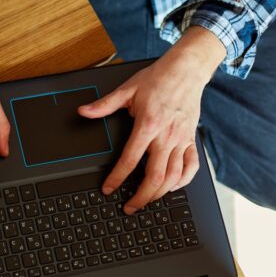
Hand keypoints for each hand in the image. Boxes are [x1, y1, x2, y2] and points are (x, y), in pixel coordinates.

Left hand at [78, 27, 226, 213]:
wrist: (187, 69)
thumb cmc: (158, 79)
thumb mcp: (127, 89)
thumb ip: (104, 104)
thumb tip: (83, 111)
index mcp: (148, 125)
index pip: (130, 159)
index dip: (117, 177)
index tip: (109, 189)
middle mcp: (166, 136)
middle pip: (155, 176)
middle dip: (141, 196)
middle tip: (129, 207)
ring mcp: (181, 139)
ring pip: (174, 177)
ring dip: (160, 193)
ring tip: (147, 201)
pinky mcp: (191, 139)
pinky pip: (192, 167)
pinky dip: (183, 182)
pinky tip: (172, 188)